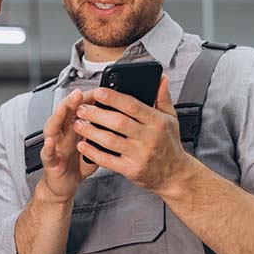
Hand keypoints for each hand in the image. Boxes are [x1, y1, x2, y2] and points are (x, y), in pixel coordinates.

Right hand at [38, 89, 97, 203]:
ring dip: (58, 117)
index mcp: (73, 128)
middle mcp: (62, 134)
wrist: (64, 186)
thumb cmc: (77, 164)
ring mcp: (55, 147)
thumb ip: (101, 132)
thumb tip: (120, 120)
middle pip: (65, 114)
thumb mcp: (93, 145)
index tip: (95, 92)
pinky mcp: (50, 162)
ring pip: (53, 128)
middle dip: (71, 102)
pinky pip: (47, 154)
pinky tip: (50, 142)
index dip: (85, 100)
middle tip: (79, 93)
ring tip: (64, 108)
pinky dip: (48, 147)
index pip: (78, 108)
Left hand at [73, 75, 192, 193]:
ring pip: (110, 141)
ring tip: (78, 124)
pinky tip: (83, 145)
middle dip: (96, 114)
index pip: (133, 106)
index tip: (98, 92)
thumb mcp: (171, 119)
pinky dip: (93, 152)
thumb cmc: (169, 145)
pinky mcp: (131, 170)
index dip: (114, 98)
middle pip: (118, 122)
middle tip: (82, 108)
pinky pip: (108, 160)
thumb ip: (163, 98)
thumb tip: (161, 79)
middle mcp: (148, 138)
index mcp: (157, 122)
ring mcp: (139, 155)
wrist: (175, 175)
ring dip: (91, 131)